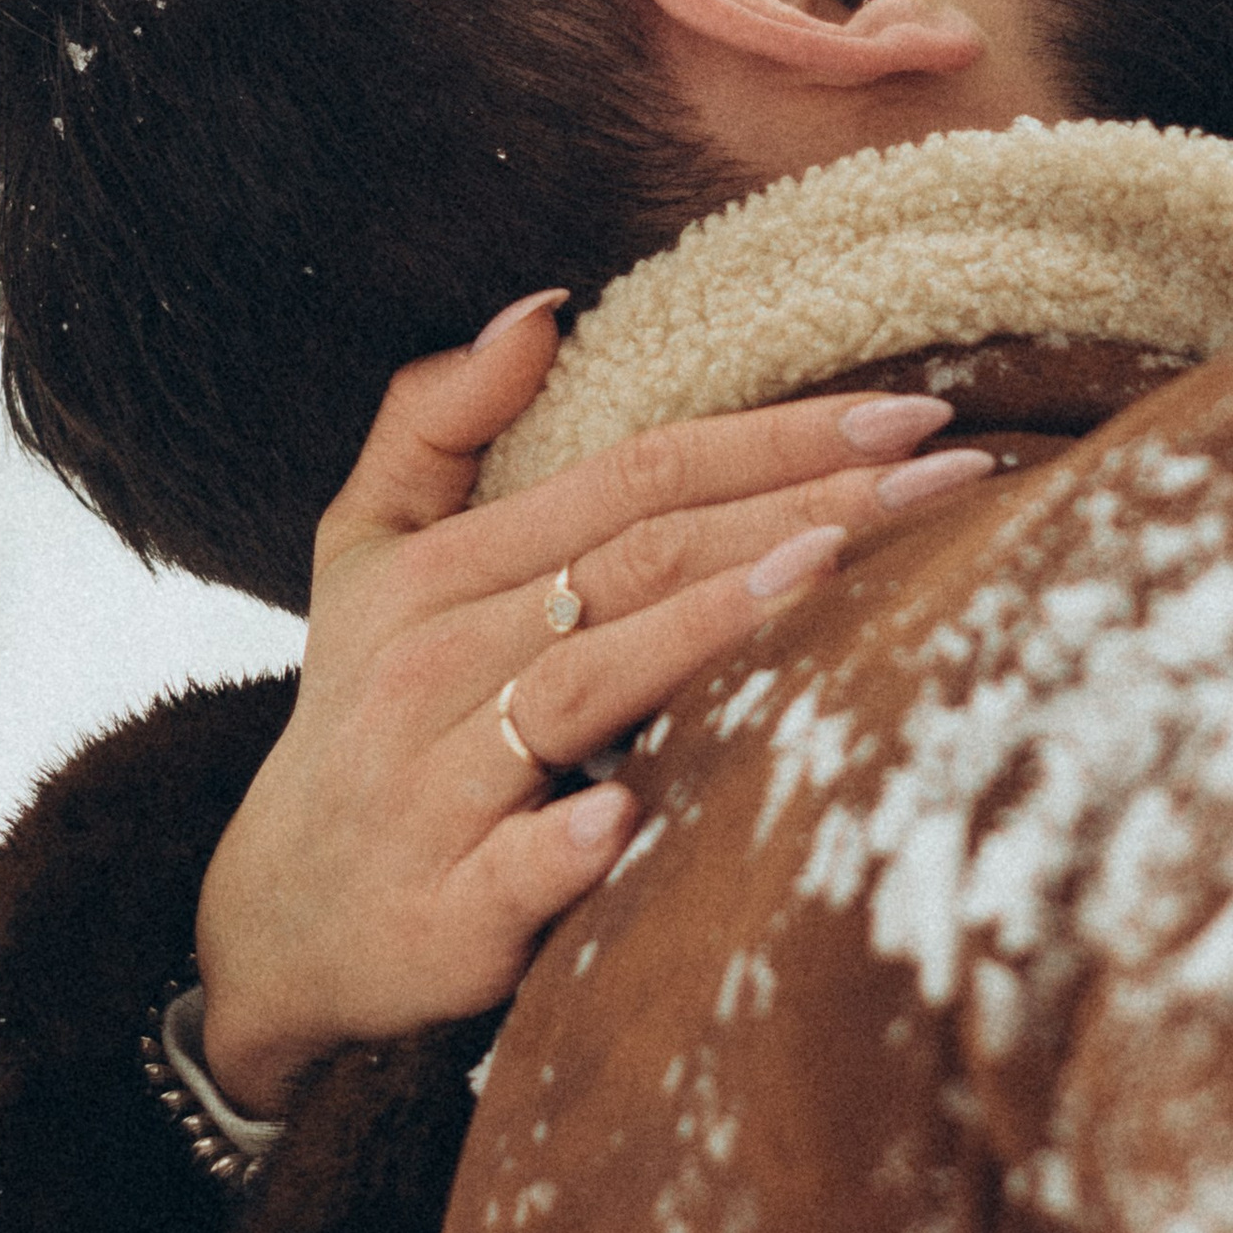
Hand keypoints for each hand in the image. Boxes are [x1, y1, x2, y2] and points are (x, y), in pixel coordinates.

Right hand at [193, 292, 990, 1112]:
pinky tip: (635, 813)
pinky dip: (570, 837)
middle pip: (639, 561)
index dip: (770, 437)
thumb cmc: (364, 716)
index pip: (631, 477)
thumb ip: (434, 420)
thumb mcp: (364, 554)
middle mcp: (432, 666)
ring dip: (709, 626)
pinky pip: (514, 863)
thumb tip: (542, 306)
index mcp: (435, 574)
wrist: (279, 925)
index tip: (910, 414)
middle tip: (952, 474)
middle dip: (804, 508)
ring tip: (833, 570)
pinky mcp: (442, 909)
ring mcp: (435, 790)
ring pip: (588, 685)